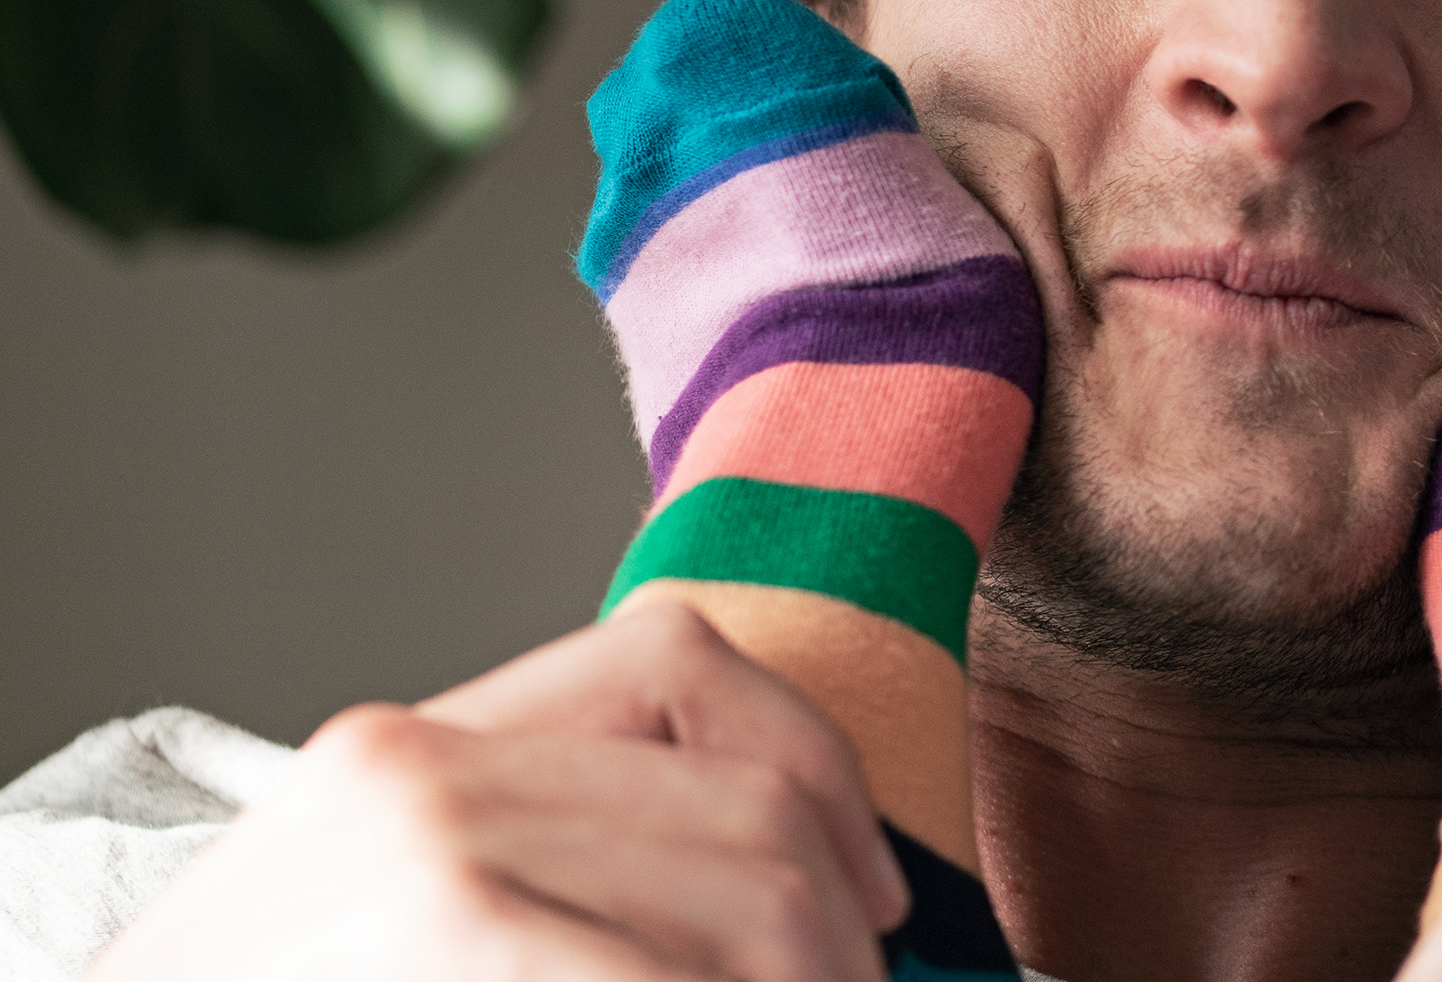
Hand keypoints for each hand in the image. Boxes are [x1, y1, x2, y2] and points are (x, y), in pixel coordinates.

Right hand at [89, 601, 910, 981]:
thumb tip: (803, 904)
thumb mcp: (394, 901)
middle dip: (834, 929)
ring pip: (747, 902)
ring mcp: (430, 857)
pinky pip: (663, 974)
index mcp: (414, 744)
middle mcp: (421, 772)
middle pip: (746, 809)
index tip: (875, 900)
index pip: (680, 662)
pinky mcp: (449, 932)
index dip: (818, 779)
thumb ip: (560, 864)